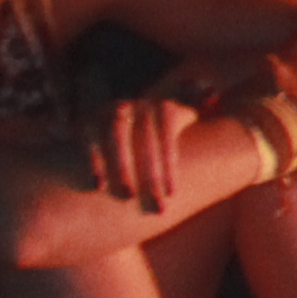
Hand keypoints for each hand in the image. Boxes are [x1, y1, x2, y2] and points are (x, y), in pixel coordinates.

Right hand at [78, 92, 194, 212]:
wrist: (115, 118)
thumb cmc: (157, 126)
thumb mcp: (177, 112)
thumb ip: (194, 103)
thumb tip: (212, 91)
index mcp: (161, 107)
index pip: (168, 139)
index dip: (170, 167)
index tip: (171, 195)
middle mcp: (135, 106)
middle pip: (145, 142)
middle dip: (151, 176)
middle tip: (155, 206)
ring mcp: (108, 112)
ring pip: (116, 138)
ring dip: (121, 168)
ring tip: (128, 197)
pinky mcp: (84, 123)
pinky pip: (87, 143)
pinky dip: (92, 162)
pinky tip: (98, 186)